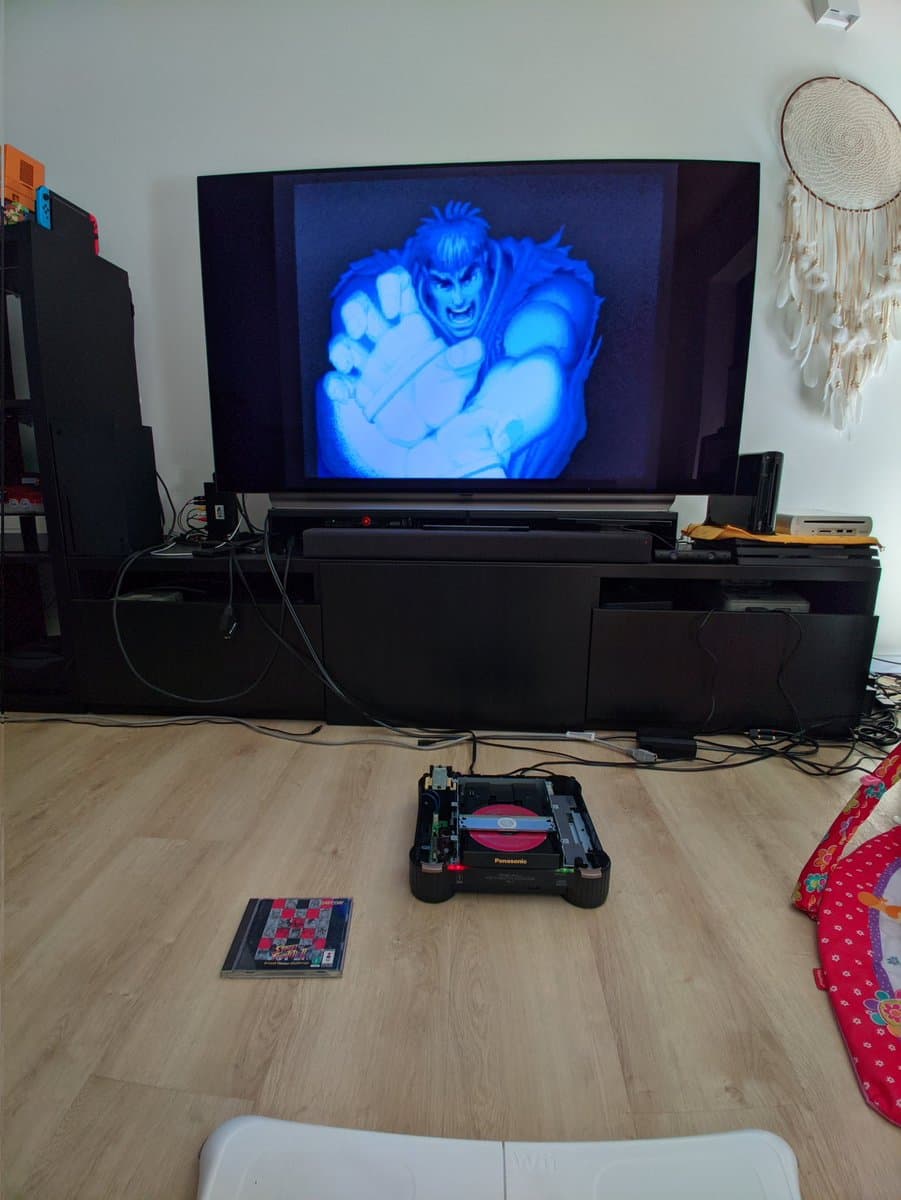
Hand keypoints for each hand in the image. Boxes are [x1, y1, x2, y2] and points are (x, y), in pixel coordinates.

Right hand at [322, 267, 483, 446]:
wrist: (435, 432)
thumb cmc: (448, 397)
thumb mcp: (463, 377)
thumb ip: (467, 359)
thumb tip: (474, 347)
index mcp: (413, 327)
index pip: (396, 287)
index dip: (388, 288)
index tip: (392, 310)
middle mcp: (388, 340)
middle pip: (360, 307)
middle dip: (353, 312)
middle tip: (360, 331)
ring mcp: (371, 364)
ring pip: (343, 341)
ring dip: (340, 348)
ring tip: (348, 364)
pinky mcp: (361, 388)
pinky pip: (337, 380)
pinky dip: (335, 385)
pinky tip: (345, 393)